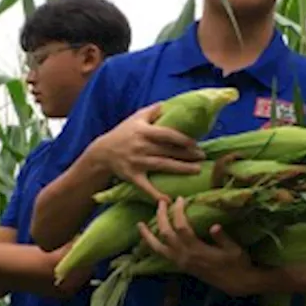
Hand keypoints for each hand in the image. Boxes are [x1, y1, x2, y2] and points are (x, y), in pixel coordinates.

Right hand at [87, 103, 205, 201]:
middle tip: (203, 157)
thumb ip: (152, 111)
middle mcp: (141, 146)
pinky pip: (146, 186)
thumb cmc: (122, 133)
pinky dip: (156, 194)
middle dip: (187, 154)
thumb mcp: (135, 118)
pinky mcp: (132, 176)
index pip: (167, 134)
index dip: (183, 139)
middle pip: (168, 151)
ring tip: (197, 170)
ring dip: (181, 169)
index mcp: (144, 131)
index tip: (196, 144)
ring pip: (163, 165)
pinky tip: (168, 200)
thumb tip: (168, 104)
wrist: (102, 152)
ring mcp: (137, 162)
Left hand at [136, 197, 259, 296]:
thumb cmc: (238, 263)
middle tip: (161, 202)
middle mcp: (185, 257)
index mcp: (198, 251)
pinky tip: (149, 240)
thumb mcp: (235, 249)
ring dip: (148, 236)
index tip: (180, 198)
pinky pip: (162, 255)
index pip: (182, 227)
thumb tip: (214, 225)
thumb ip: (223, 238)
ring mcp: (181, 263)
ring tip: (139, 225)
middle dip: (161, 217)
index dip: (178, 212)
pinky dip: (153, 246)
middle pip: (166, 234)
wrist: (237, 283)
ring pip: (158, 248)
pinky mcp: (181, 267)